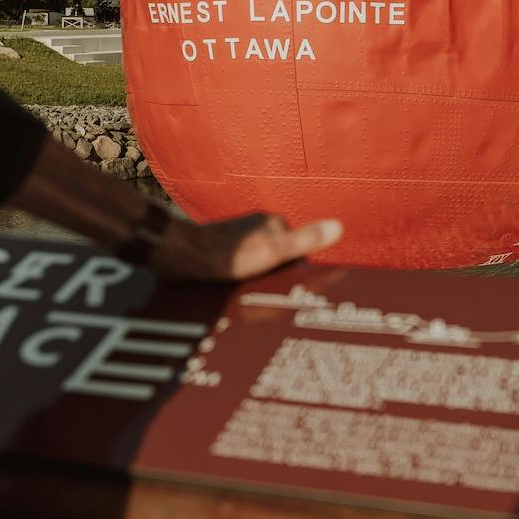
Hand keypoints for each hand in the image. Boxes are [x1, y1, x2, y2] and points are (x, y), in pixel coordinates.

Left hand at [153, 212, 342, 281]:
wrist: (179, 255)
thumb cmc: (228, 257)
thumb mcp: (273, 253)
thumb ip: (304, 241)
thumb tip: (338, 227)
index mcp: (274, 223)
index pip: (298, 251)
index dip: (295, 272)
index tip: (286, 290)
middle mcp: (257, 224)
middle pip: (279, 255)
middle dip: (276, 275)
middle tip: (266, 296)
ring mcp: (239, 233)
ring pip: (259, 260)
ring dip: (257, 277)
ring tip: (249, 295)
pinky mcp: (222, 244)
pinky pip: (241, 263)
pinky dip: (240, 276)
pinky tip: (234, 290)